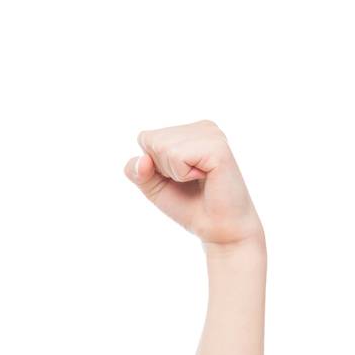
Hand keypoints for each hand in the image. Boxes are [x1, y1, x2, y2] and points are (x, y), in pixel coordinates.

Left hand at [125, 120, 263, 248]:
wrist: (216, 227)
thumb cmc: (188, 204)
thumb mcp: (152, 185)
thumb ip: (136, 170)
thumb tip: (143, 159)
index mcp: (189, 131)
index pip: (145, 138)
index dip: (152, 166)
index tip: (177, 177)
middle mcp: (202, 127)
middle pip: (152, 140)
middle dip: (162, 169)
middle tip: (189, 180)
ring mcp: (211, 134)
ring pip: (163, 147)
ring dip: (174, 172)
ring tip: (197, 179)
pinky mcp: (218, 147)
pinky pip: (177, 156)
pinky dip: (182, 174)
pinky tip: (204, 177)